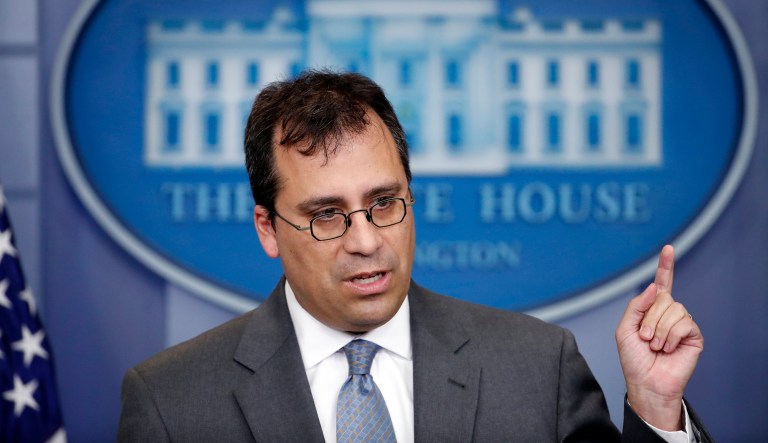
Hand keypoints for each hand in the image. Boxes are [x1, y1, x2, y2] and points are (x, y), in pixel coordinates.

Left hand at [615, 245, 703, 430]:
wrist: (646, 383)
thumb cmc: (634, 359)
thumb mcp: (624, 329)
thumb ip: (637, 305)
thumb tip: (656, 287)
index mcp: (652, 309)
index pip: (661, 283)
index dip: (665, 266)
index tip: (668, 248)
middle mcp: (669, 313)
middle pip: (663, 297)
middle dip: (649, 319)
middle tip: (645, 339)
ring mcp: (682, 323)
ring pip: (674, 309)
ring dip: (659, 329)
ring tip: (655, 346)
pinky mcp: (693, 335)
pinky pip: (684, 322)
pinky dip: (671, 336)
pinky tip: (667, 349)